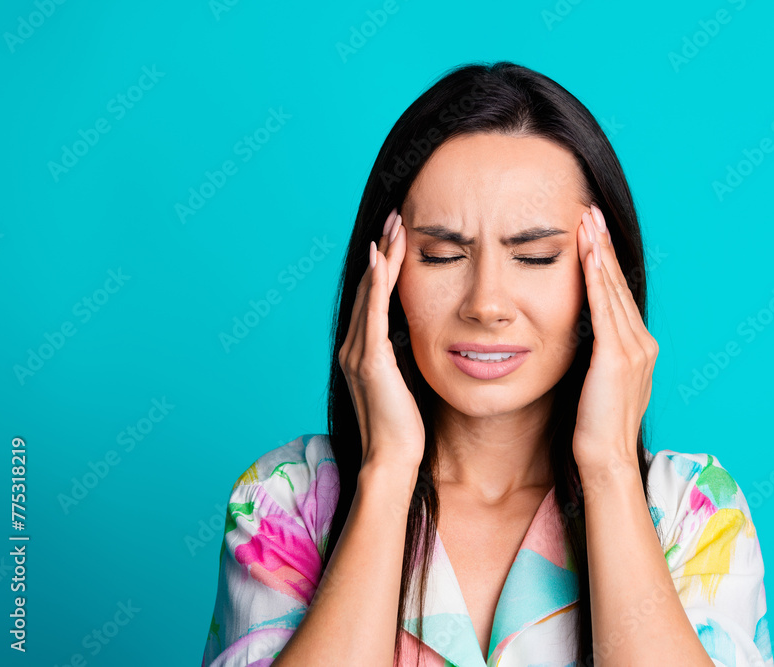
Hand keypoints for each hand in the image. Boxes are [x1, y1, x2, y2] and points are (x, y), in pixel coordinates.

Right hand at [338, 208, 424, 471]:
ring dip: (383, 256)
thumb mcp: (406, 382)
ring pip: (370, 292)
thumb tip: (419, 337)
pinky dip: (377, 282)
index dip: (384, 265)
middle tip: (396, 217)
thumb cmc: (405, 427)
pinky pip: (374, 312)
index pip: (372, 297)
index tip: (397, 237)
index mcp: (362, 351)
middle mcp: (354, 347)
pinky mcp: (371, 360)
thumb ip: (405, 357)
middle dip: (383, 250)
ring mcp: (358, 352)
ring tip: (395, 225)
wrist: (393, 459)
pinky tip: (383, 258)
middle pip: (368, 286)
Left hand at [572, 204, 658, 472]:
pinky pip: (604, 309)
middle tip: (589, 211)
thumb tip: (579, 340)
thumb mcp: (597, 384)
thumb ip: (595, 357)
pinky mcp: (617, 358)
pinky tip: (588, 254)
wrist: (605, 460)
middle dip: (602, 245)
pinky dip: (596, 278)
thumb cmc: (593, 428)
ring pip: (612, 290)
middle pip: (618, 284)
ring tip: (587, 220)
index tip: (591, 232)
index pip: (616, 295)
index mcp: (638, 349)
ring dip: (599, 252)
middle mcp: (642, 344)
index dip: (604, 261)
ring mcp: (634, 349)